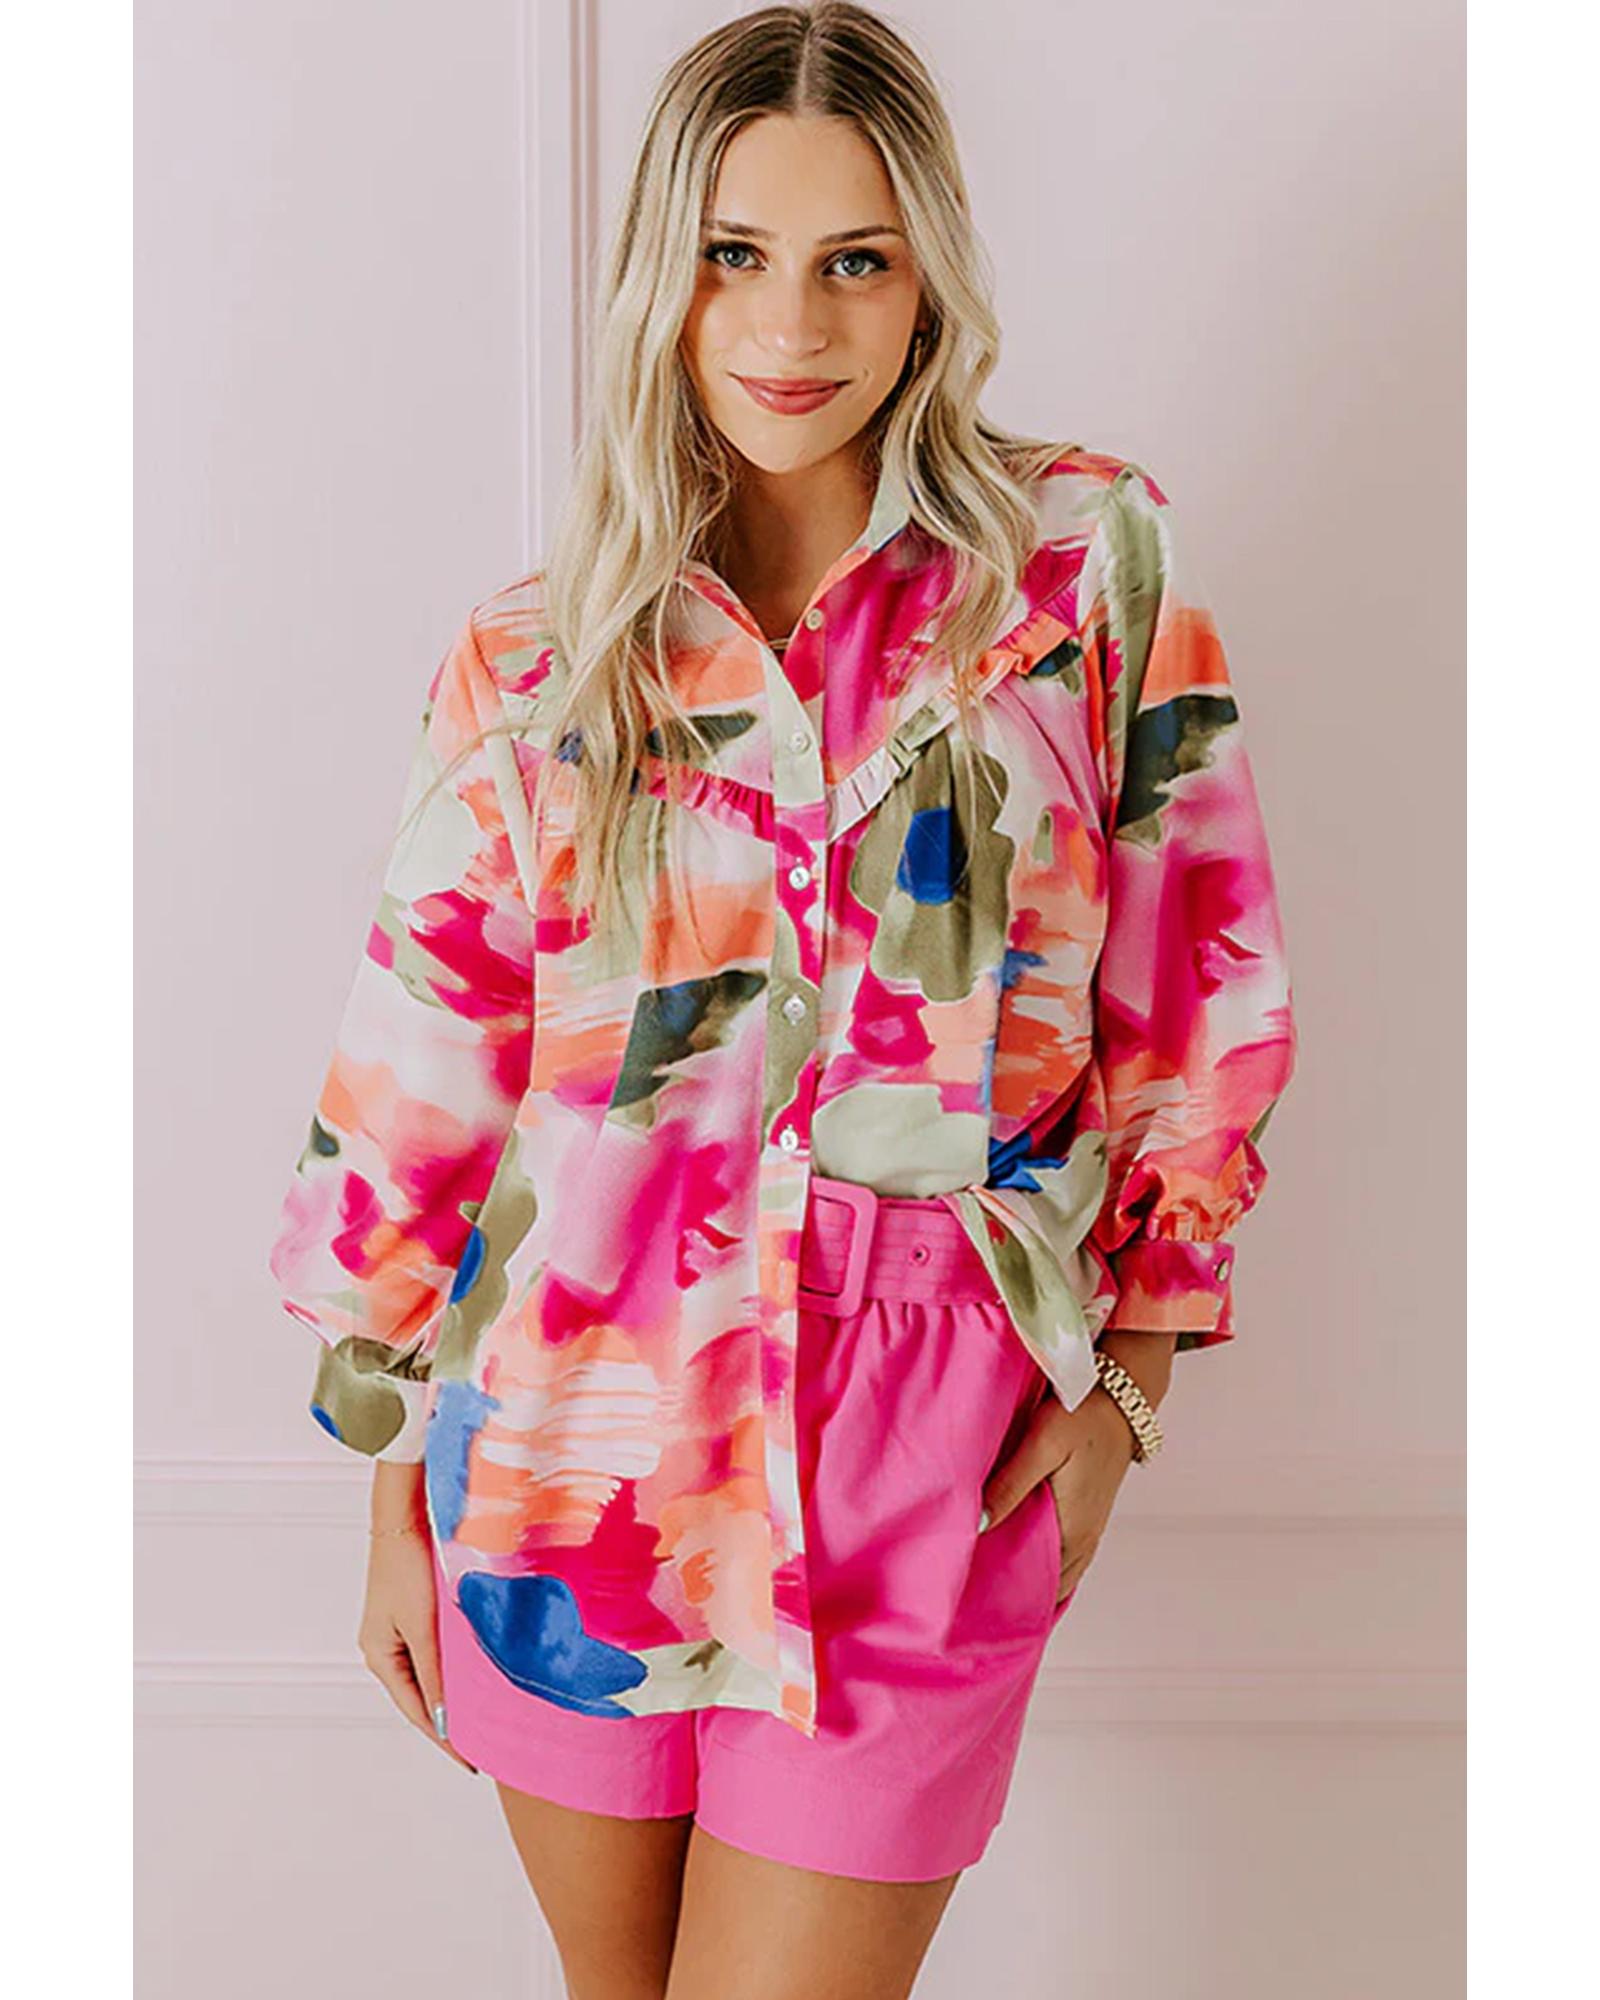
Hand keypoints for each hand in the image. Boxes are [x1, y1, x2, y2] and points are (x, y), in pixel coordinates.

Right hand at [358, 1525, 478, 1773]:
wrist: (404, 1518)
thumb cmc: (409, 1567)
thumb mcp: (424, 1625)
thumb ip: (435, 1672)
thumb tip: (445, 1717)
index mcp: (380, 1657)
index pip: (417, 1711)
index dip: (444, 1739)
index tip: (470, 1762)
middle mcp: (385, 1650)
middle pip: (421, 1697)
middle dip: (449, 1722)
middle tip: (482, 1748)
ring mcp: (398, 1633)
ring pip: (430, 1677)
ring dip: (452, 1697)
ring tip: (482, 1721)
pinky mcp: (413, 1615)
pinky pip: (434, 1655)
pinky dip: (452, 1671)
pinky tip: (473, 1679)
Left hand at [979, 1384, 1135, 1605]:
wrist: (1122, 1397)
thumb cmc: (1081, 1415)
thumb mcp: (1042, 1444)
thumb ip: (1011, 1485)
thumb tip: (977, 1526)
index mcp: (1073, 1529)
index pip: (1039, 1585)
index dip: (1009, 1598)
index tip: (975, 1605)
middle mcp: (1084, 1537)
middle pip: (1048, 1583)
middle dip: (1016, 1594)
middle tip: (975, 1601)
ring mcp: (1090, 1527)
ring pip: (1059, 1571)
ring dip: (1032, 1580)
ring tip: (993, 1589)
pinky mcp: (1090, 1513)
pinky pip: (1068, 1555)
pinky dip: (1047, 1565)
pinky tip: (1024, 1561)